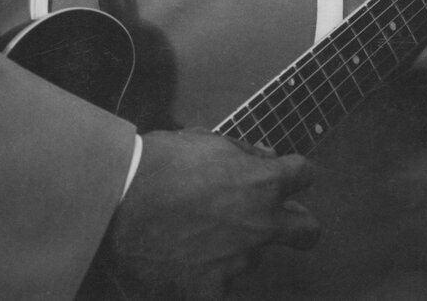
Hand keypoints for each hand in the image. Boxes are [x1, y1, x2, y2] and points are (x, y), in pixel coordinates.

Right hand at [100, 129, 318, 299]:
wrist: (119, 202)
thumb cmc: (159, 163)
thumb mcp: (205, 140)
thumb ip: (242, 152)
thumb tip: (267, 157)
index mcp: (263, 183)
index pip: (304, 174)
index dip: (295, 174)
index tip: (285, 176)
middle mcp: (261, 224)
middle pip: (307, 230)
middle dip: (298, 223)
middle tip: (276, 219)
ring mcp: (239, 263)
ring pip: (253, 257)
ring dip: (237, 246)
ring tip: (197, 234)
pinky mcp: (211, 292)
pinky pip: (220, 287)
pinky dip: (206, 278)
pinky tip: (184, 265)